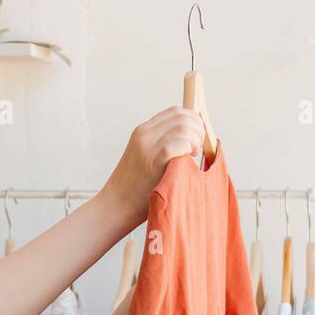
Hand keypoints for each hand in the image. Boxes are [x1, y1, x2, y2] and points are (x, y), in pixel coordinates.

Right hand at [101, 107, 205, 229]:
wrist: (116, 204)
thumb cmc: (135, 185)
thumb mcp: (145, 155)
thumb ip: (161, 143)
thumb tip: (190, 139)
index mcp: (143, 130)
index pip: (175, 111)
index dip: (193, 119)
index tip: (198, 135)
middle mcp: (144, 134)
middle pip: (182, 117)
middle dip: (198, 130)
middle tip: (198, 147)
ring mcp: (147, 147)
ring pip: (182, 128)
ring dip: (195, 139)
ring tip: (194, 154)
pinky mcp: (151, 162)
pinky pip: (175, 146)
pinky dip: (187, 148)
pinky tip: (188, 158)